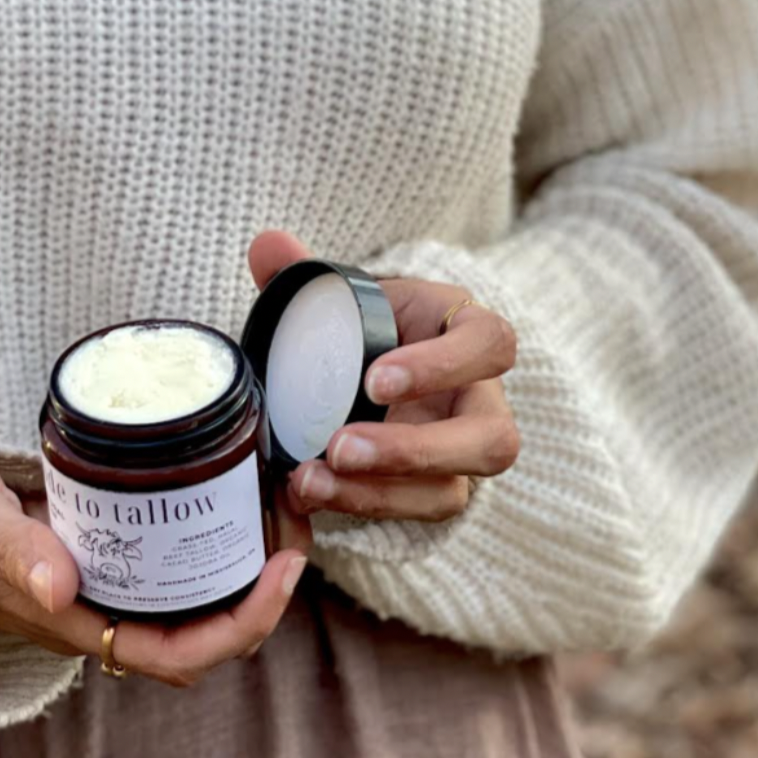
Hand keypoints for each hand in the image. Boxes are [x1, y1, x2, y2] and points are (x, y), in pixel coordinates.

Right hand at [0, 460, 309, 684]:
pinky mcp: (102, 559)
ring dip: (246, 569)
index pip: (179, 652)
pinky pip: (172, 570)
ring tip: (279, 510)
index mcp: (75, 622)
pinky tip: (231, 499)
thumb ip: (13, 551)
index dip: (245, 623)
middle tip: (296, 526)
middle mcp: (99, 615)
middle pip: (204, 634)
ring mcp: (102, 590)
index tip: (284, 569)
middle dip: (263, 593)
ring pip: (194, 603)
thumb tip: (62, 587)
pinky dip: (212, 544)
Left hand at [249, 231, 519, 522]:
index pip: (490, 345)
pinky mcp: (434, 493)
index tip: (374, 379)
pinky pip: (413, 513)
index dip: (441, 366)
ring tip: (312, 480)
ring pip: (454, 490)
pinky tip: (309, 494)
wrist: (367, 376)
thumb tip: (266, 244)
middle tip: (340, 445)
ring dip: (381, 491)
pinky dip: (359, 507)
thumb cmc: (369, 332)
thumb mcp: (345, 300)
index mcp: (467, 335)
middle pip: (491, 438)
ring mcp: (462, 456)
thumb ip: (306, 274)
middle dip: (416, 449)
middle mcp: (479, 401)